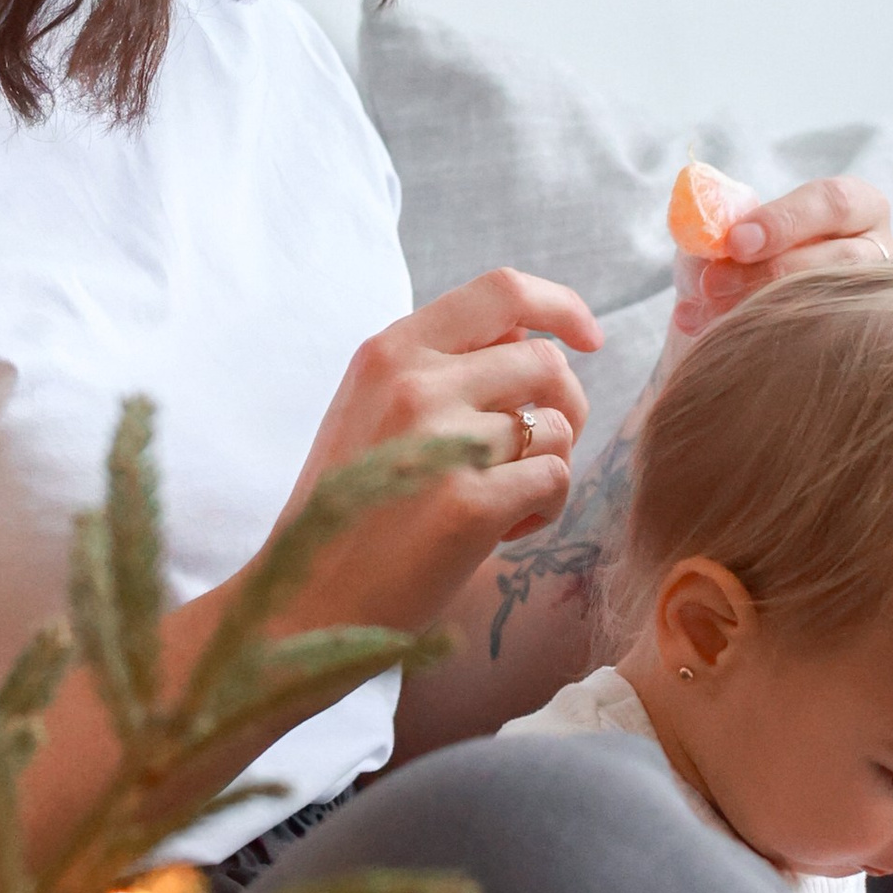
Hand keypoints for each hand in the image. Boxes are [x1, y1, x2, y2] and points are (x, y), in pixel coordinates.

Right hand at [280, 267, 599, 635]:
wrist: (305, 601)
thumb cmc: (349, 508)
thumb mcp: (370, 408)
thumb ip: (437, 365)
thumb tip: (527, 334)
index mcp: (390, 351)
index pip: (502, 291)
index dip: (561, 306)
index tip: (588, 338)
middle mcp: (415, 382)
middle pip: (545, 361)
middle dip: (568, 404)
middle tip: (541, 448)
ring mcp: (442, 441)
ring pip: (556, 426)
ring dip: (549, 466)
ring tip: (504, 502)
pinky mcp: (469, 504)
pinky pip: (555, 479)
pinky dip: (544, 509)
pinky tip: (502, 532)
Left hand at [669, 172, 892, 347]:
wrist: (742, 314)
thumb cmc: (744, 259)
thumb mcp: (732, 232)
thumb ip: (722, 222)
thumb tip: (701, 227)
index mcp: (857, 208)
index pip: (835, 202)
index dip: (785, 221)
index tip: (734, 242)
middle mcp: (881, 253)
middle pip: (843, 258)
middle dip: (770, 271)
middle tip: (712, 285)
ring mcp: (881, 302)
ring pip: (837, 305)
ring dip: (765, 309)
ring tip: (707, 316)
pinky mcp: (865, 344)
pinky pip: (828, 348)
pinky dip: (767, 344)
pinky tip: (722, 345)